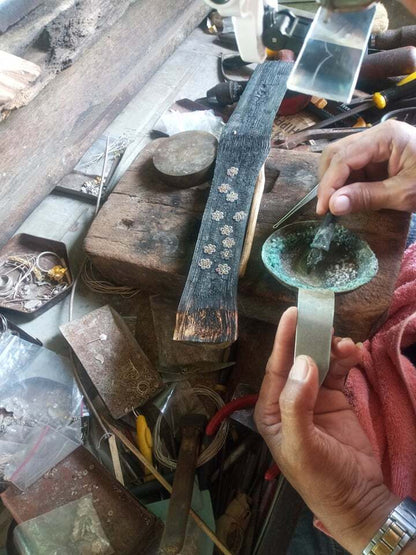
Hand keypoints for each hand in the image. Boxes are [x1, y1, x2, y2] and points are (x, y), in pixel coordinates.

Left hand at [254, 307, 399, 553]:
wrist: (359, 498)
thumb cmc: (321, 478)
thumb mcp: (303, 445)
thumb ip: (297, 404)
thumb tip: (303, 363)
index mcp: (271, 410)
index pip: (276, 368)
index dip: (284, 339)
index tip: (293, 313)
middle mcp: (289, 399)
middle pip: (298, 360)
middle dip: (310, 340)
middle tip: (325, 322)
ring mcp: (314, 397)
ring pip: (320, 362)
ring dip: (333, 350)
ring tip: (348, 346)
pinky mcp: (336, 399)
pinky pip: (338, 371)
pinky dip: (346, 360)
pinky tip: (355, 354)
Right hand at [316, 120, 415, 215]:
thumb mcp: (404, 194)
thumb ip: (367, 197)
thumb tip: (333, 206)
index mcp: (386, 136)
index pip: (344, 157)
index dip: (329, 184)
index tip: (323, 209)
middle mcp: (378, 135)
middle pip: (337, 153)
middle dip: (328, 180)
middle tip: (328, 208)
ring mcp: (378, 145)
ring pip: (341, 159)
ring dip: (335, 182)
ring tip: (336, 204)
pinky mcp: (380, 157)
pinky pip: (354, 167)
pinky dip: (347, 184)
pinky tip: (348, 198)